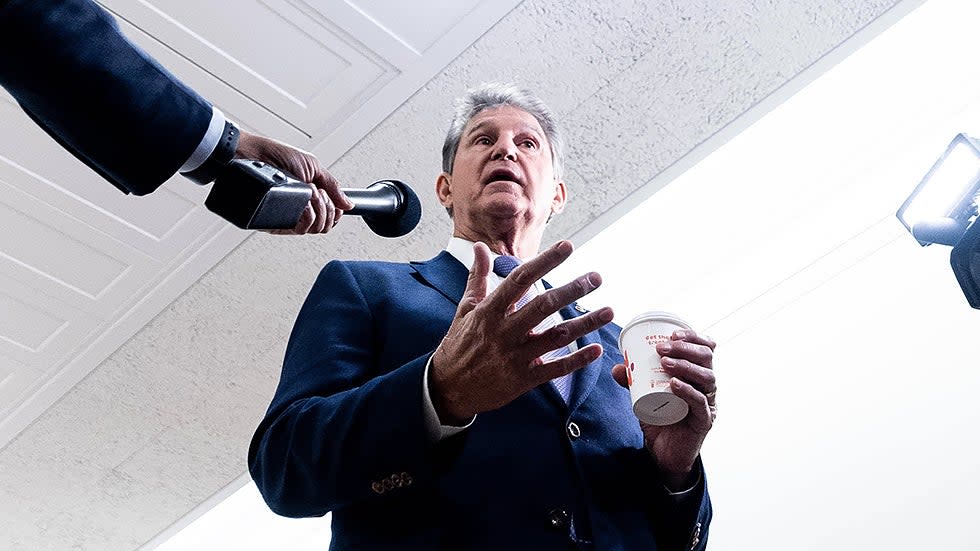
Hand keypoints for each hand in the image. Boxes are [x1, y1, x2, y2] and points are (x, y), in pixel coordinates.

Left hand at [235, 129, 353, 234]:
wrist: (251, 155)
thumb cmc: (276, 156)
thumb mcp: (312, 166)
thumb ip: (332, 185)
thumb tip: (348, 204)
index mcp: (309, 199)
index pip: (330, 217)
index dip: (336, 211)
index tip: (334, 199)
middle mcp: (299, 210)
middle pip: (326, 225)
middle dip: (329, 208)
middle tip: (319, 192)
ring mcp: (288, 217)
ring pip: (315, 230)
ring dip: (320, 210)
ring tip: (311, 193)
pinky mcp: (275, 222)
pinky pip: (299, 230)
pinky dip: (308, 217)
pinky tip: (305, 204)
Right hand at [430, 240, 614, 423]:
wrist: (448, 387)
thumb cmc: (458, 345)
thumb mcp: (465, 308)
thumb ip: (477, 276)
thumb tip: (479, 247)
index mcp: (489, 311)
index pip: (521, 280)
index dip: (545, 262)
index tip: (567, 247)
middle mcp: (504, 331)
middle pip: (544, 306)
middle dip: (572, 290)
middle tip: (595, 278)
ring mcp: (515, 356)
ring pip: (556, 337)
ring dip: (584, 323)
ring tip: (608, 311)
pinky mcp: (523, 379)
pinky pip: (555, 369)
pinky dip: (577, 360)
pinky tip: (595, 350)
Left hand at [612, 329, 716, 489]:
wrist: (663, 453)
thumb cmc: (659, 420)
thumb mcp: (644, 395)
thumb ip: (633, 381)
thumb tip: (618, 366)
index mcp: (697, 374)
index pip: (705, 348)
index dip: (693, 336)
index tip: (672, 333)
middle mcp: (707, 386)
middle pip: (707, 358)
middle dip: (685, 348)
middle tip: (662, 347)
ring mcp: (708, 403)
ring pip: (707, 377)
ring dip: (685, 366)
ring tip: (665, 362)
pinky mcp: (704, 421)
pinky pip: (700, 402)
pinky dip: (688, 391)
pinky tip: (675, 384)